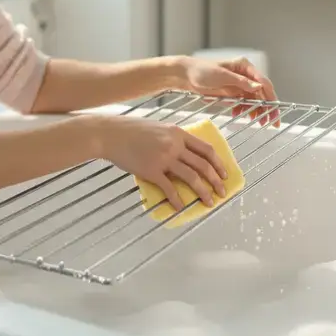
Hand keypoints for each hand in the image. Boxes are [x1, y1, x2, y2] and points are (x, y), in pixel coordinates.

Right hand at [90, 116, 227, 211]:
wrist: (111, 134)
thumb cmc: (132, 130)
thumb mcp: (159, 128)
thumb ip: (174, 139)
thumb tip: (187, 154)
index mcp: (178, 133)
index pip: (206, 149)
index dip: (219, 164)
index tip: (225, 174)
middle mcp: (174, 145)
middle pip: (203, 165)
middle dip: (216, 181)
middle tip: (221, 192)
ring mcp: (163, 158)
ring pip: (192, 177)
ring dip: (203, 192)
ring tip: (208, 202)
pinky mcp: (151, 170)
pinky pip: (169, 188)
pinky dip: (177, 200)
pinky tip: (180, 207)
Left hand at [179, 57, 279, 124]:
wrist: (186, 76)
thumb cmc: (202, 71)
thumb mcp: (222, 76)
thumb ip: (241, 82)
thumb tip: (258, 87)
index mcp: (245, 67)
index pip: (263, 83)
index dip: (271, 97)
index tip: (275, 110)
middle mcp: (245, 75)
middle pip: (262, 93)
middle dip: (267, 107)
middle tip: (271, 122)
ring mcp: (239, 85)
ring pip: (254, 100)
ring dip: (256, 110)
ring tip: (257, 121)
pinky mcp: (233, 93)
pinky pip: (244, 103)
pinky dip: (244, 110)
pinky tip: (239, 115)